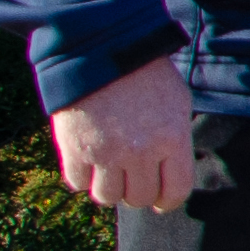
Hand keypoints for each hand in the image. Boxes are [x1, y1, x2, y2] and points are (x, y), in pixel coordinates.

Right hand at [49, 54, 199, 214]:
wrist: (99, 49)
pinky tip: (87, 161)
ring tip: (109, 171)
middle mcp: (139, 152)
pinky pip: (77, 183)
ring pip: (107, 197)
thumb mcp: (175, 102)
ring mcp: (104, 154)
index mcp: (171, 139)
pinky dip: (82, 177)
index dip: (168, 201)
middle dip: (138, 192)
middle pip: (139, 197)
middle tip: (132, 180)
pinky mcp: (73, 150)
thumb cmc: (143, 73)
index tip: (161, 201)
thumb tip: (170, 171)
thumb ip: (174, 140)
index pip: (176, 191)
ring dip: (109, 188)